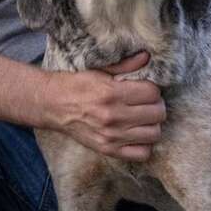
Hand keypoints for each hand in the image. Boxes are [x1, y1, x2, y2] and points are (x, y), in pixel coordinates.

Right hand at [47, 52, 164, 161]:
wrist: (53, 105)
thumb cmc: (77, 85)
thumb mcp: (100, 71)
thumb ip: (125, 65)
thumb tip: (146, 57)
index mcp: (112, 93)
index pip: (152, 93)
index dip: (152, 89)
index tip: (145, 89)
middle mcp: (113, 116)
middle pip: (157, 113)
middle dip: (156, 105)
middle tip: (147, 103)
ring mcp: (112, 136)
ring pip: (154, 134)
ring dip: (152, 124)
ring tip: (143, 118)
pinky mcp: (108, 150)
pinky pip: (142, 154)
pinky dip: (144, 144)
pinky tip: (137, 134)